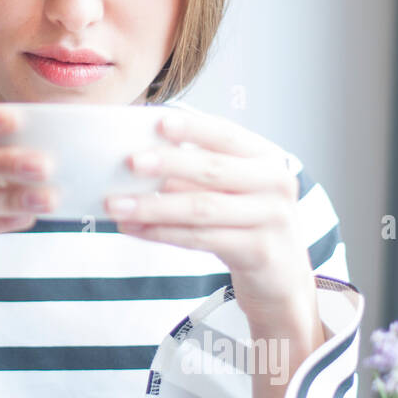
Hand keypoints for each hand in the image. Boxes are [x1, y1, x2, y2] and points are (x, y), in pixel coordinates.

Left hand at [103, 107, 317, 333]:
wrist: (281, 276)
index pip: (227, 135)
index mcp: (266, 157)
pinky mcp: (257, 251)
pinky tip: (133, 228)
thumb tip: (141, 153)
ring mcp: (271, 219)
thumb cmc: (248, 220)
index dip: (193, 128)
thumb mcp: (236, 187)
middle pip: (213, 170)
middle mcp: (275, 183)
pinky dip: (161, 233)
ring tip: (116, 205)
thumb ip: (201, 168)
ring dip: (153, 207)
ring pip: (201, 209)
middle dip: (168, 164)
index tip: (158, 121)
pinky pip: (199, 239)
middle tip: (129, 162)